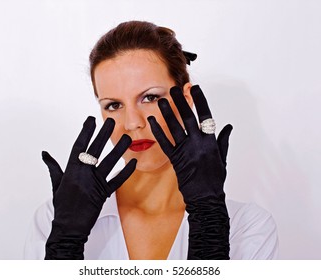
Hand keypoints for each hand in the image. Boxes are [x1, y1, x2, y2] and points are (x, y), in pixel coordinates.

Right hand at [42, 116, 135, 258]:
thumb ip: (53, 167)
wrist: (69, 227)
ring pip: (109, 163)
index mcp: (71, 170)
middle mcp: (83, 174)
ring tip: (126, 138)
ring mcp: (94, 184)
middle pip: (95, 150)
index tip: (90, 120)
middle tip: (112, 122)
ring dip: (119, 150)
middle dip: (103, 134)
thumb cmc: (62, 205)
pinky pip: (117, 181)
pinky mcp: (104, 194)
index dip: (86, 132)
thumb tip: (45, 154)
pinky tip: (134, 163)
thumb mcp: (56, 184)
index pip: (79, 146)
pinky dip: (126, 172)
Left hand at [148, 85, 231, 202]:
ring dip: (167, 113)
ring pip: (175, 128)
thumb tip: (227, 127)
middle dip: (181, 101)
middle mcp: (197, 144)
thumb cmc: (215, 180)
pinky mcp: (175, 159)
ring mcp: (185, 151)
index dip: (200, 101)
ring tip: (161, 100)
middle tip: (175, 88)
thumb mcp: (222, 158)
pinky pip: (165, 143)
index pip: (205, 116)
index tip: (196, 88)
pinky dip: (158, 131)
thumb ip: (223, 141)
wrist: (206, 198)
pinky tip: (152, 121)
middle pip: (188, 118)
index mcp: (210, 142)